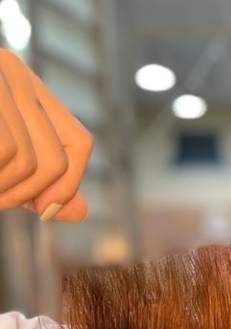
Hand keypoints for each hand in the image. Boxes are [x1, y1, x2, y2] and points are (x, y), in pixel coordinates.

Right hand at [0, 49, 91, 221]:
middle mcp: (13, 71)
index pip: (79, 143)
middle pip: (57, 160)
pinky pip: (5, 153)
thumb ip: (36, 179)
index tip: (44, 212)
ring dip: (3, 191)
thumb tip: (80, 211)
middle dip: (29, 196)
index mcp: (24, 83)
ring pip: (29, 163)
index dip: (69, 184)